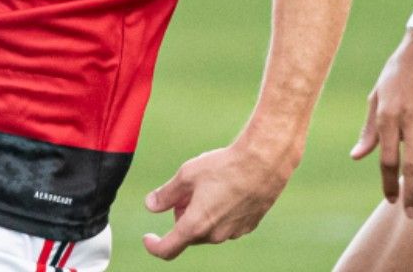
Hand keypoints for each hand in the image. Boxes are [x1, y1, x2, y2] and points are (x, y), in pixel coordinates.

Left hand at [141, 141, 293, 259]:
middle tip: (186, 192)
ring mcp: (234, 232)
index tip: (148, 238)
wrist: (264, 162)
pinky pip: (227, 225)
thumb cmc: (224, 166)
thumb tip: (150, 205)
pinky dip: (221, 214)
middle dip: (182, 217)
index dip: (154, 246)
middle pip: (189, 234)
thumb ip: (166, 194)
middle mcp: (215, 235)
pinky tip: (228, 190)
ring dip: (203, 215)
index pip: (168, 249)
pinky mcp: (249, 226)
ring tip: (210, 186)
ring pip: (209, 230)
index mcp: (195, 225)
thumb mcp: (187, 175)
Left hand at [350, 30, 412, 216]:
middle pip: (410, 162)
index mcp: (388, 114)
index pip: (387, 157)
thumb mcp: (377, 96)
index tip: (391, 199)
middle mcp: (410, 116)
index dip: (388, 182)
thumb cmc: (399, 71)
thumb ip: (369, 130)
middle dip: (410, 191)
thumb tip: (357, 157)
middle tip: (412, 214)